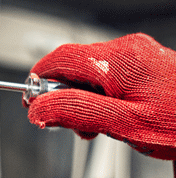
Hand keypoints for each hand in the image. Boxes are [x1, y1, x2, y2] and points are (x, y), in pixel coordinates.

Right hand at [26, 33, 175, 177]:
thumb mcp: (124, 124)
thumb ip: (76, 112)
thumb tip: (38, 107)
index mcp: (119, 60)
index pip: (59, 60)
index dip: (38, 81)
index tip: (31, 103)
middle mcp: (128, 50)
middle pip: (74, 66)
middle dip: (65, 96)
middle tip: (75, 126)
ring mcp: (138, 56)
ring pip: (91, 74)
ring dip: (84, 100)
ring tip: (101, 127)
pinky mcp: (146, 65)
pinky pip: (111, 77)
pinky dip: (103, 98)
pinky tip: (116, 117)